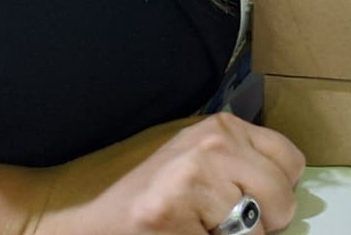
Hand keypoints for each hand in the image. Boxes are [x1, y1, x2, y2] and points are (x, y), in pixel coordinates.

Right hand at [32, 113, 303, 234]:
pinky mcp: (168, 219)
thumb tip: (282, 185)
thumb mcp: (186, 151)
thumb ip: (233, 158)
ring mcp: (191, 182)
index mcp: (220, 127)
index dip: (276, 194)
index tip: (253, 207)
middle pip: (281, 201)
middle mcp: (211, 147)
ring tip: (190, 230)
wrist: (59, 209)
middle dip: (260, 226)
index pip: (290, 163)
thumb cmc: (124, 184)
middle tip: (220, 229)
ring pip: (255, 232)